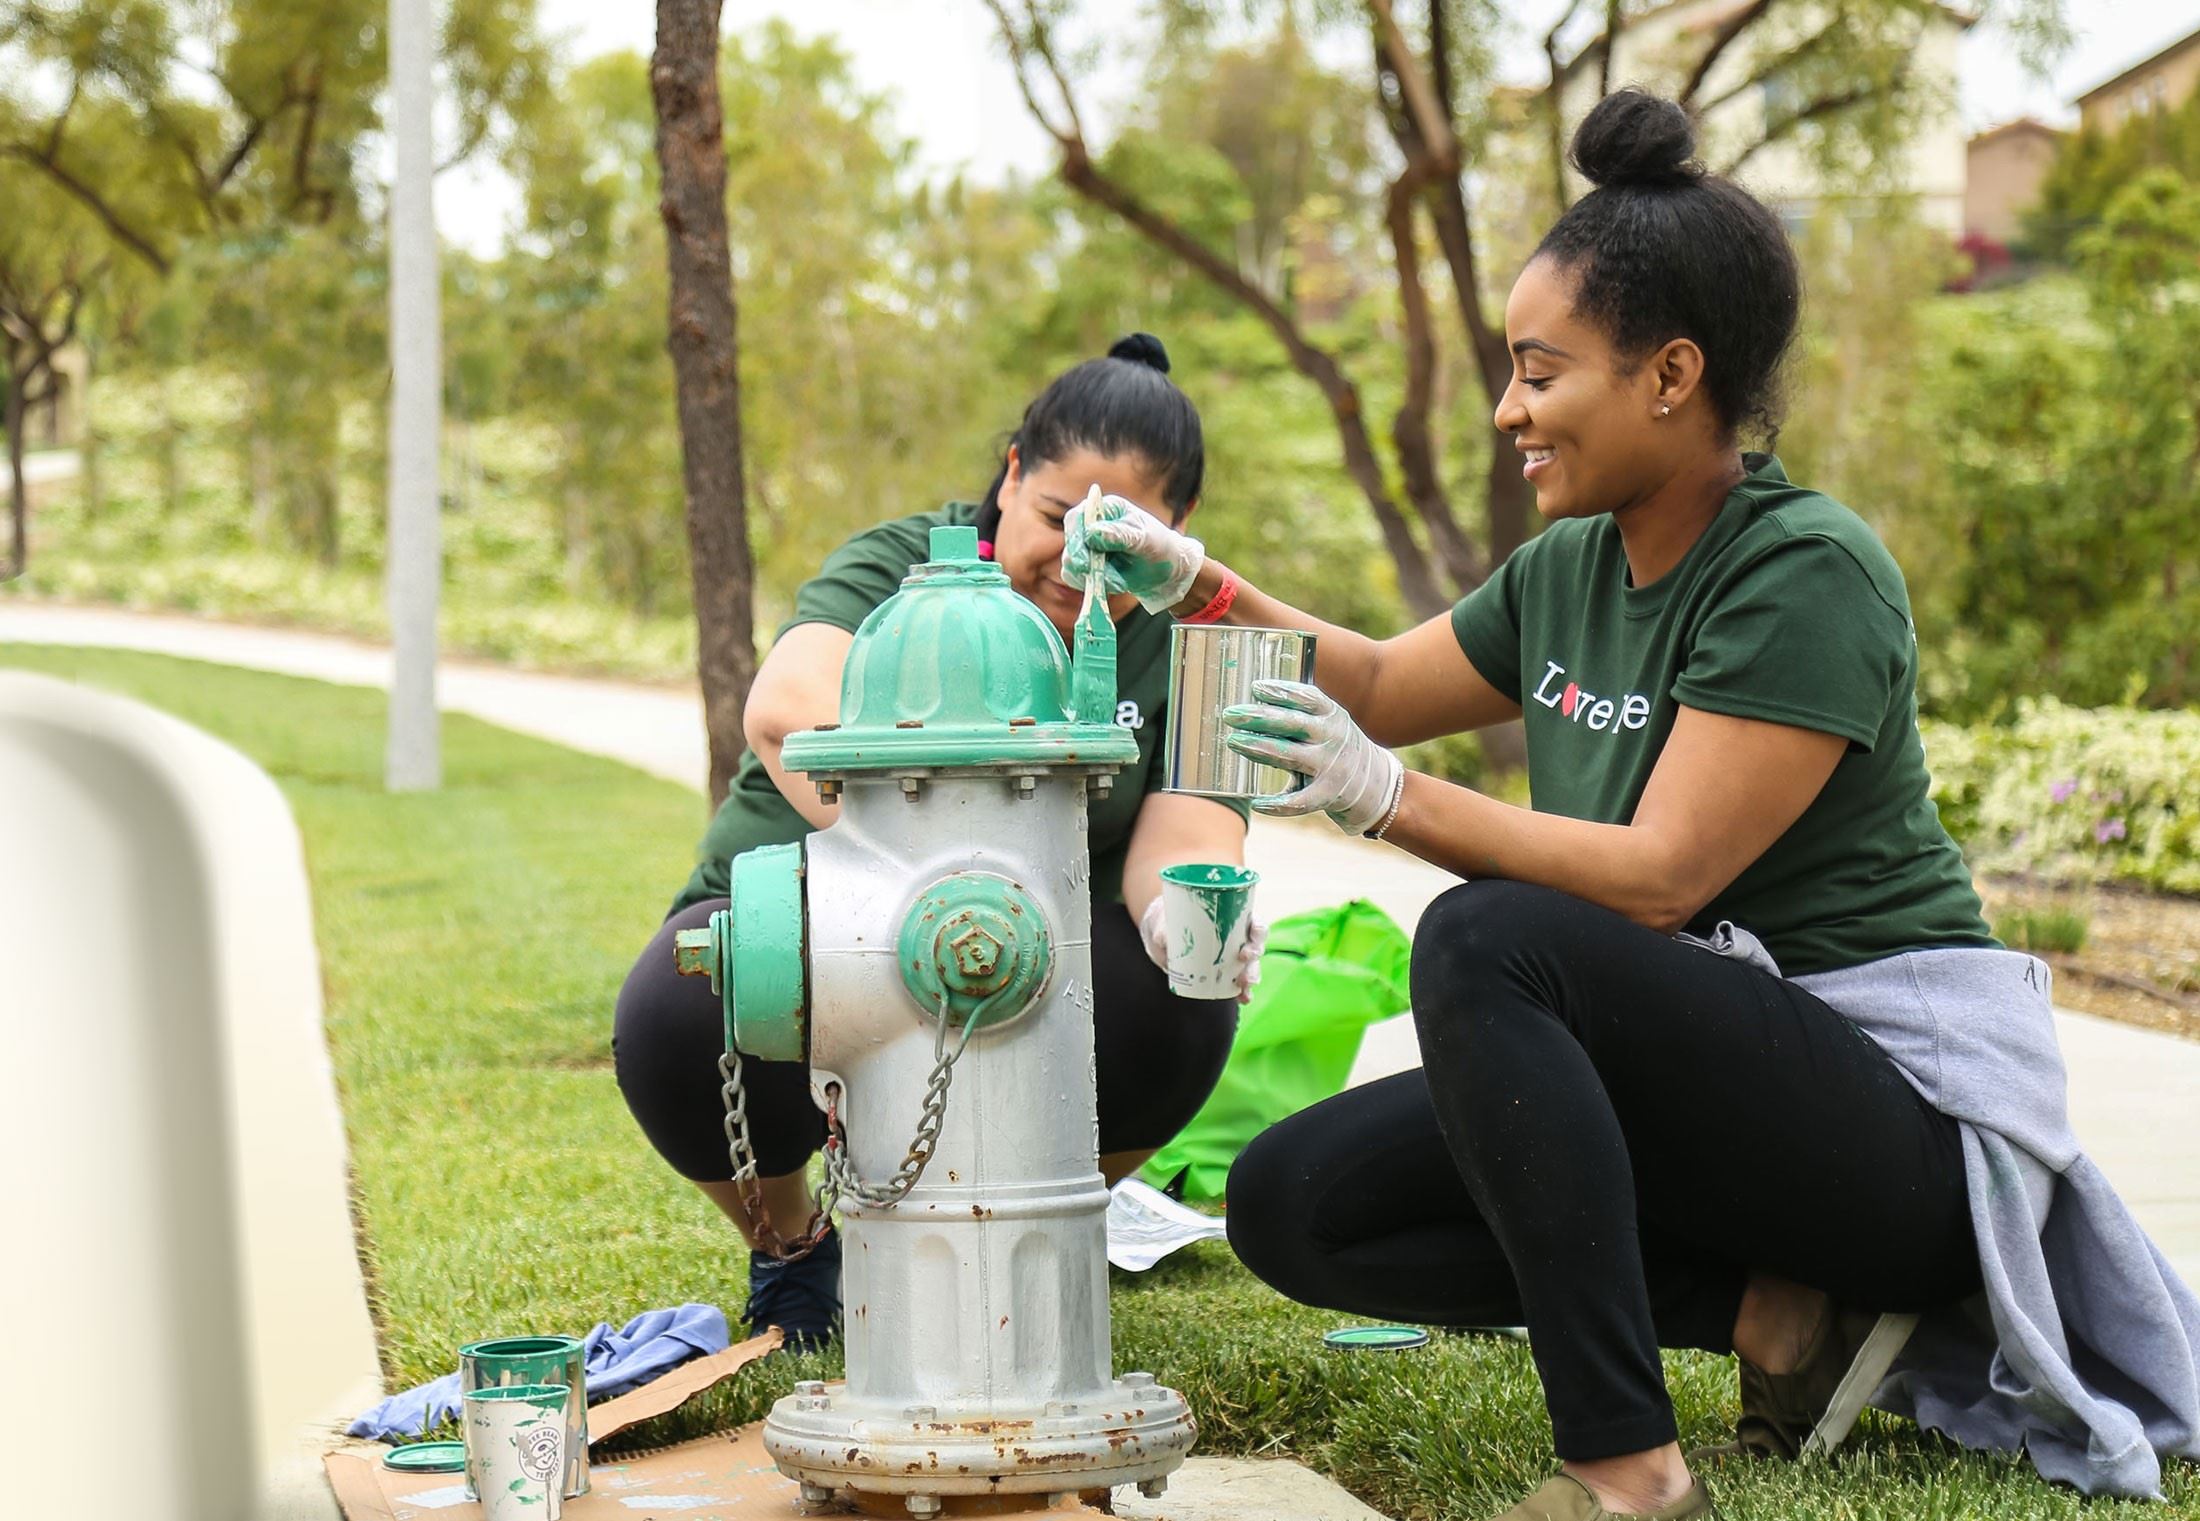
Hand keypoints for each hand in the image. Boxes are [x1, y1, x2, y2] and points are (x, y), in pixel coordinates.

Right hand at [1062, 488, 1204, 613]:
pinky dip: (1094, 585)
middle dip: (1082, 563)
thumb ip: (1119, 535)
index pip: (1077, 518)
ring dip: (1092, 577)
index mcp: (1106, 509)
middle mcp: (1092, 526)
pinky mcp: (1089, 567)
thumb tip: (1091, 533)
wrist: (1168, 571)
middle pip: (1071, 543)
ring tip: (1118, 581)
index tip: (1084, 560)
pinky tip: (1116, 584)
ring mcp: (1089, 547)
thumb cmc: (1160, 546)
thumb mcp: (1144, 539)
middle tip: (1095, 576)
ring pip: (1071, 564)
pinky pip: (1078, 579)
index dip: (1075, 537)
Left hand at [1139, 893, 1267, 1004]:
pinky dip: (1243, 992)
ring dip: (1251, 975)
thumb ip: (1164, 930)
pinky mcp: (1223, 975)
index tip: (1251, 936)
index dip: (1258, 929)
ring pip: (1250, 966)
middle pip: (1255, 945)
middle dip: (1254, 954)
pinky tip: (1243, 998)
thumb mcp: (1164, 923)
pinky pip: (1238, 984)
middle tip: (1244, 960)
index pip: (1253, 921)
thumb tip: (1163, 938)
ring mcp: (1231, 957)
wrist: (1160, 936)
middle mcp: (1236, 937)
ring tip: (1245, 985)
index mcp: (1229, 918)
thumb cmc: (1166, 921)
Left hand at [1222, 679, 1403, 836]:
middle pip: (1292, 723)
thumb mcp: (1328, 723)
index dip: (1280, 692)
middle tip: (1231, 714)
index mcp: (1332, 715)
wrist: (1375, 784)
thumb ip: (1300, 714)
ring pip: (1290, 756)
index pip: (1306, 697)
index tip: (1255, 688)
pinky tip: (1257, 803)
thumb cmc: (1337, 747)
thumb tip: (1254, 701)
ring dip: (1259, 748)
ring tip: (1233, 742)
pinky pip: (1299, 801)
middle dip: (1259, 718)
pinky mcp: (1328, 795)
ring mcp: (1331, 767)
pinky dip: (1277, 804)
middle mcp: (1333, 738)